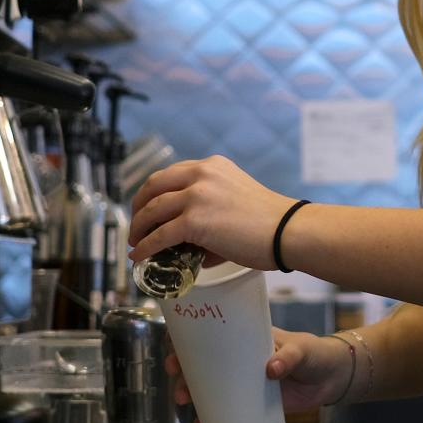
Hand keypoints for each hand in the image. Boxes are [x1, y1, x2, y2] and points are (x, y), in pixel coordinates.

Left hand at [128, 155, 294, 269]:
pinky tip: (139, 255)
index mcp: (211, 166)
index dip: (152, 192)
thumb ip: (211, 214)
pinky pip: (160, 235)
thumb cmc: (270, 223)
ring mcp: (196, 196)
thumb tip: (193, 248)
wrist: (287, 231)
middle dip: (138, 207)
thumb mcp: (235, 201)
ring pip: (152, 210)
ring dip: (138, 227)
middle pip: (153, 186)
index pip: (170, 174)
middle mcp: (200, 175)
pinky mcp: (195, 221)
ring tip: (134, 242)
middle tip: (136, 225)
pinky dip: (145, 246)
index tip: (146, 207)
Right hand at [164, 326, 354, 422]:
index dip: (186, 338)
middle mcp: (237, 358)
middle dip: (183, 370)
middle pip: (201, 362)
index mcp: (245, 337)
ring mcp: (243, 381)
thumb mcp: (301, 350)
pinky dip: (210, 417)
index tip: (174, 346)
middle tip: (177, 378)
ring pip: (208, 386)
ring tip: (185, 403)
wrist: (331, 378)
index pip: (209, 332)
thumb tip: (270, 369)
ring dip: (191, 393)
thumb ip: (288, 357)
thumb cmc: (314, 354)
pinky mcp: (251, 402)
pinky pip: (225, 409)